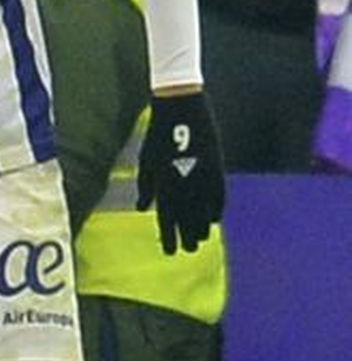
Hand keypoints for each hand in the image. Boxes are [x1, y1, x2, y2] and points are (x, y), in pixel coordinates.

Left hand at [136, 91, 226, 254]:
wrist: (181, 107)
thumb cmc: (158, 135)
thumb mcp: (147, 160)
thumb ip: (146, 187)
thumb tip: (143, 209)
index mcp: (165, 181)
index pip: (167, 217)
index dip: (169, 236)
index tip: (170, 252)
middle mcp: (185, 181)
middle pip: (187, 217)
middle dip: (187, 235)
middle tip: (188, 250)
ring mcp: (202, 174)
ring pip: (204, 209)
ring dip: (203, 226)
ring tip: (201, 240)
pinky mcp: (216, 165)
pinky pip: (218, 194)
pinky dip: (217, 208)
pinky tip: (215, 220)